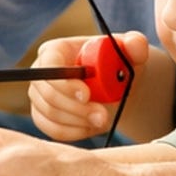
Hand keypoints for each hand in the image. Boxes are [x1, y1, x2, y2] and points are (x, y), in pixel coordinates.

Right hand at [28, 30, 150, 140]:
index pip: (49, 65)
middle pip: (46, 93)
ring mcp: (40, 96)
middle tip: (102, 116)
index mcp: (57, 50)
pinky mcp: (44, 116)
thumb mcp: (131, 53)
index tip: (87, 95)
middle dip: (75, 108)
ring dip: (78, 122)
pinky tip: (92, 127)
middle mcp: (42, 72)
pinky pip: (52, 130)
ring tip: (103, 120)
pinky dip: (74, 132)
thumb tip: (134, 43)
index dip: (64, 82)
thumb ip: (135, 45)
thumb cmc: (120, 64)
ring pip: (49, 114)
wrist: (119, 88)